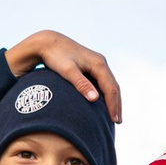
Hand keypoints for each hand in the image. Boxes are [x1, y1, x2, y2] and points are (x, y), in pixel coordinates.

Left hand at [5, 31, 122, 122]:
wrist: (48, 42)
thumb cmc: (56, 57)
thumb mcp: (68, 71)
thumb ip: (81, 85)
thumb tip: (95, 99)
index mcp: (98, 64)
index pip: (110, 88)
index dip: (113, 105)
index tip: (113, 120)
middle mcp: (100, 62)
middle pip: (114, 86)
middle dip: (116, 104)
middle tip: (118, 122)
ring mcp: (97, 63)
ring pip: (110, 84)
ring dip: (113, 99)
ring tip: (114, 115)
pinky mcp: (91, 65)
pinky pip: (103, 81)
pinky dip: (106, 93)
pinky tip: (104, 103)